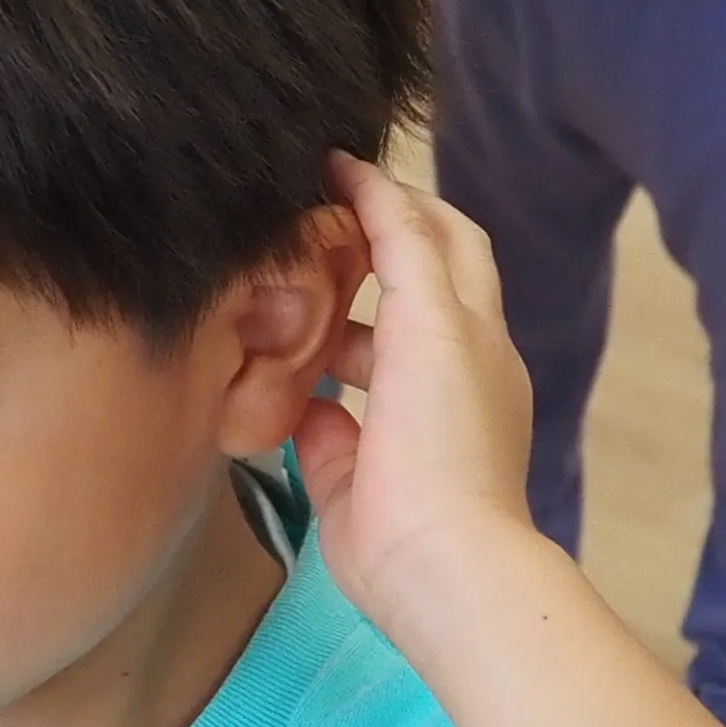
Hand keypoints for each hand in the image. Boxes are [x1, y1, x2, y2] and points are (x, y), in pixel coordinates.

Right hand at [287, 156, 544, 642]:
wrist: (437, 562)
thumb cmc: (443, 433)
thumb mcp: (431, 319)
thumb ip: (405, 248)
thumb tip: (373, 193)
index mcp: (471, 332)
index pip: (438, 238)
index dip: (390, 195)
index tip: (330, 164)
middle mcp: (442, 373)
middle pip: (401, 290)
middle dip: (357, 252)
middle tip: (300, 222)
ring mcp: (398, 427)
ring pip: (357, 356)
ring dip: (319, 322)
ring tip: (268, 296)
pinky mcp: (354, 478)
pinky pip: (319, 422)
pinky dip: (294, 395)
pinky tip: (254, 375)